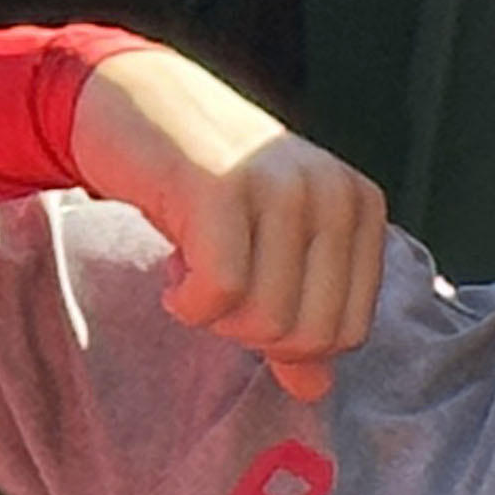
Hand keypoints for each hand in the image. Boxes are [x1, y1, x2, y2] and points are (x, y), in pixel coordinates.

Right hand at [67, 44, 386, 406]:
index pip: (348, 333)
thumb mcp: (268, 248)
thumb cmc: (205, 185)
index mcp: (360, 208)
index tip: (249, 290)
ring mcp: (283, 186)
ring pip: (265, 320)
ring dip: (214, 313)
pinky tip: (173, 266)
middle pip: (310, 335)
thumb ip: (299, 316)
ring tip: (194, 263)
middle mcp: (333, 192)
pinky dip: (185, 300)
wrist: (135, 104)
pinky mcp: (224, 189)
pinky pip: (220, 292)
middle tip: (216, 282)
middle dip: (250, 332)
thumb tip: (316, 390)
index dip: (288, 338)